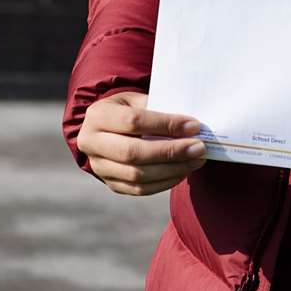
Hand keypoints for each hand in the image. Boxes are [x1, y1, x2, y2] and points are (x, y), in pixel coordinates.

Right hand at [76, 90, 207, 196]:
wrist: (107, 129)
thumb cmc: (129, 109)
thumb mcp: (138, 100)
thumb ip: (158, 109)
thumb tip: (190, 126)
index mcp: (98, 115)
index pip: (133, 121)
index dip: (165, 125)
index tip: (193, 126)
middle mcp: (91, 143)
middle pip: (133, 153)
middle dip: (170, 151)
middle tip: (198, 148)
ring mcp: (99, 167)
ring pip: (137, 176)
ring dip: (172, 170)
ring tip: (196, 160)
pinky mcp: (111, 183)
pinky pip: (139, 190)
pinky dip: (165, 182)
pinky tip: (183, 172)